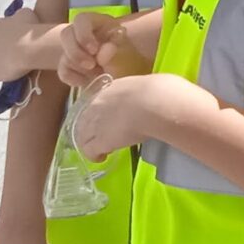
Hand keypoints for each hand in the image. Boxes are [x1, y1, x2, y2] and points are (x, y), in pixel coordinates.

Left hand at [0, 12, 60, 83]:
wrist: (29, 48)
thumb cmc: (28, 28)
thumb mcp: (25, 13)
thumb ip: (17, 16)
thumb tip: (17, 17)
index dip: (4, 35)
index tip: (14, 37)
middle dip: (0, 48)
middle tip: (16, 50)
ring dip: (0, 61)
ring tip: (16, 61)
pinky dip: (1, 73)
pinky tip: (13, 70)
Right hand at [59, 13, 133, 89]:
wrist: (127, 81)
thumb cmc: (129, 64)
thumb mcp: (127, 58)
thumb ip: (115, 53)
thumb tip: (102, 51)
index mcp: (100, 24)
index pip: (82, 19)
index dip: (83, 34)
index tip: (93, 50)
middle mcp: (85, 33)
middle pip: (66, 34)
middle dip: (76, 52)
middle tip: (91, 65)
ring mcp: (76, 49)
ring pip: (64, 54)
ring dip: (78, 66)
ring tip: (97, 73)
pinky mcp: (70, 65)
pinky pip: (62, 70)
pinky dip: (72, 78)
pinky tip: (86, 81)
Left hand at [75, 72, 205, 160]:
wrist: (158, 103)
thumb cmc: (161, 90)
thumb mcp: (148, 85)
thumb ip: (140, 93)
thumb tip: (147, 97)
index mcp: (110, 88)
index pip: (96, 103)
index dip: (101, 114)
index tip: (111, 120)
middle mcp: (97, 104)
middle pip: (84, 120)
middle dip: (91, 129)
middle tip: (104, 137)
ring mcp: (96, 123)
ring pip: (82, 136)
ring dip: (90, 143)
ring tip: (102, 150)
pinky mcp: (100, 141)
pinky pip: (89, 151)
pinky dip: (94, 155)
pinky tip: (102, 158)